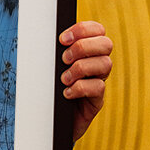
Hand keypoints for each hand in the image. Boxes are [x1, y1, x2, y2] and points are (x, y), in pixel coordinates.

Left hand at [59, 20, 112, 141]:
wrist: (49, 119)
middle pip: (106, 44)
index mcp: (87, 51)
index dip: (83, 29)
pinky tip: (66, 93)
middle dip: (83, 47)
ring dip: (80, 68)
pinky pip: (98, 87)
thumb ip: (53, 51)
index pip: (97, 30)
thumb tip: (42, 36)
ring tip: (63, 79)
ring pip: (105, 64)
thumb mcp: (49, 66)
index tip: (62, 39)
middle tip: (64, 59)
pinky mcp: (97, 100)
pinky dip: (80, 88)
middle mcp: (96, 64)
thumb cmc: (48, 88)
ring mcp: (98, 81)